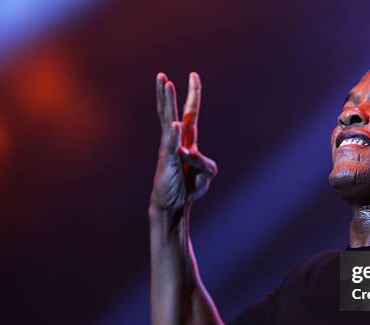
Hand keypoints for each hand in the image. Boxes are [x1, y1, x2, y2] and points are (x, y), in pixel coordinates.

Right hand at [151, 72, 216, 212]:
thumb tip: (198, 159)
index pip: (191, 113)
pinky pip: (171, 146)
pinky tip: (175, 125)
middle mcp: (175, 141)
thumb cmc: (188, 188)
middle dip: (168, 93)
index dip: (193, 94)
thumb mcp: (206, 176)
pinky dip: (174, 135)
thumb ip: (208, 166)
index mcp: (187, 140)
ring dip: (167, 102)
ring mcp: (169, 149)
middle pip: (172, 112)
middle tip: (161, 75)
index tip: (193, 75)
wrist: (174, 204)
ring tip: (164, 85)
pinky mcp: (167, 161)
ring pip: (167, 121)